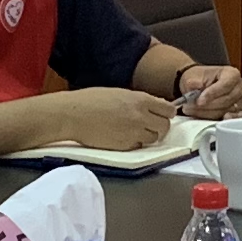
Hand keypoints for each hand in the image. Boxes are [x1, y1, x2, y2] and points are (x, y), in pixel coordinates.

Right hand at [44, 85, 177, 152]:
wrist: (73, 115)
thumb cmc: (90, 101)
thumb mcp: (119, 93)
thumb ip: (138, 101)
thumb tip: (152, 107)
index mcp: (140, 100)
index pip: (169, 110)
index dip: (167, 114)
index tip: (163, 115)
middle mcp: (140, 116)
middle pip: (165, 126)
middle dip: (160, 127)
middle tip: (151, 126)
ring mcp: (133, 133)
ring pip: (153, 139)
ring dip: (148, 136)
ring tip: (134, 131)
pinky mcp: (124, 146)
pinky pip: (138, 146)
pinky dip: (135, 143)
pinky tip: (123, 136)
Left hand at [171, 61, 241, 118]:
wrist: (199, 85)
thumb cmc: (198, 79)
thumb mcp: (193, 77)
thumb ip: (194, 83)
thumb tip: (196, 90)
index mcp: (232, 74)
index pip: (225, 85)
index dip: (212, 94)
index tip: (199, 101)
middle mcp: (239, 88)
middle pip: (225, 100)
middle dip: (207, 106)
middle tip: (190, 107)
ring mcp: (239, 101)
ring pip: (224, 111)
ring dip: (207, 113)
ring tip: (192, 110)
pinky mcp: (236, 113)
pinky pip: (228, 120)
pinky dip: (218, 120)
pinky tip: (210, 119)